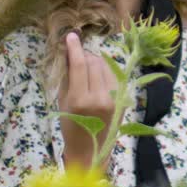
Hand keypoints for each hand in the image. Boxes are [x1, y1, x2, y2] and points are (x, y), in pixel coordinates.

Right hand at [57, 32, 116, 168]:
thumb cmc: (71, 127)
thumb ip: (67, 78)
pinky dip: (105, 70)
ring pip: (105, 66)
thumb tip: (69, 54)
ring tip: (86, 67)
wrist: (91, 150)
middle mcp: (100, 98)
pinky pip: (114, 74)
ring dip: (94, 61)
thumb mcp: (63, 103)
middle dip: (84, 56)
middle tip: (76, 56)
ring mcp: (114, 98)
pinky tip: (98, 75)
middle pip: (93, 63)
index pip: (79, 66)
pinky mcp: (123, 99)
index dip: (75, 48)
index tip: (71, 36)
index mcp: (80, 101)